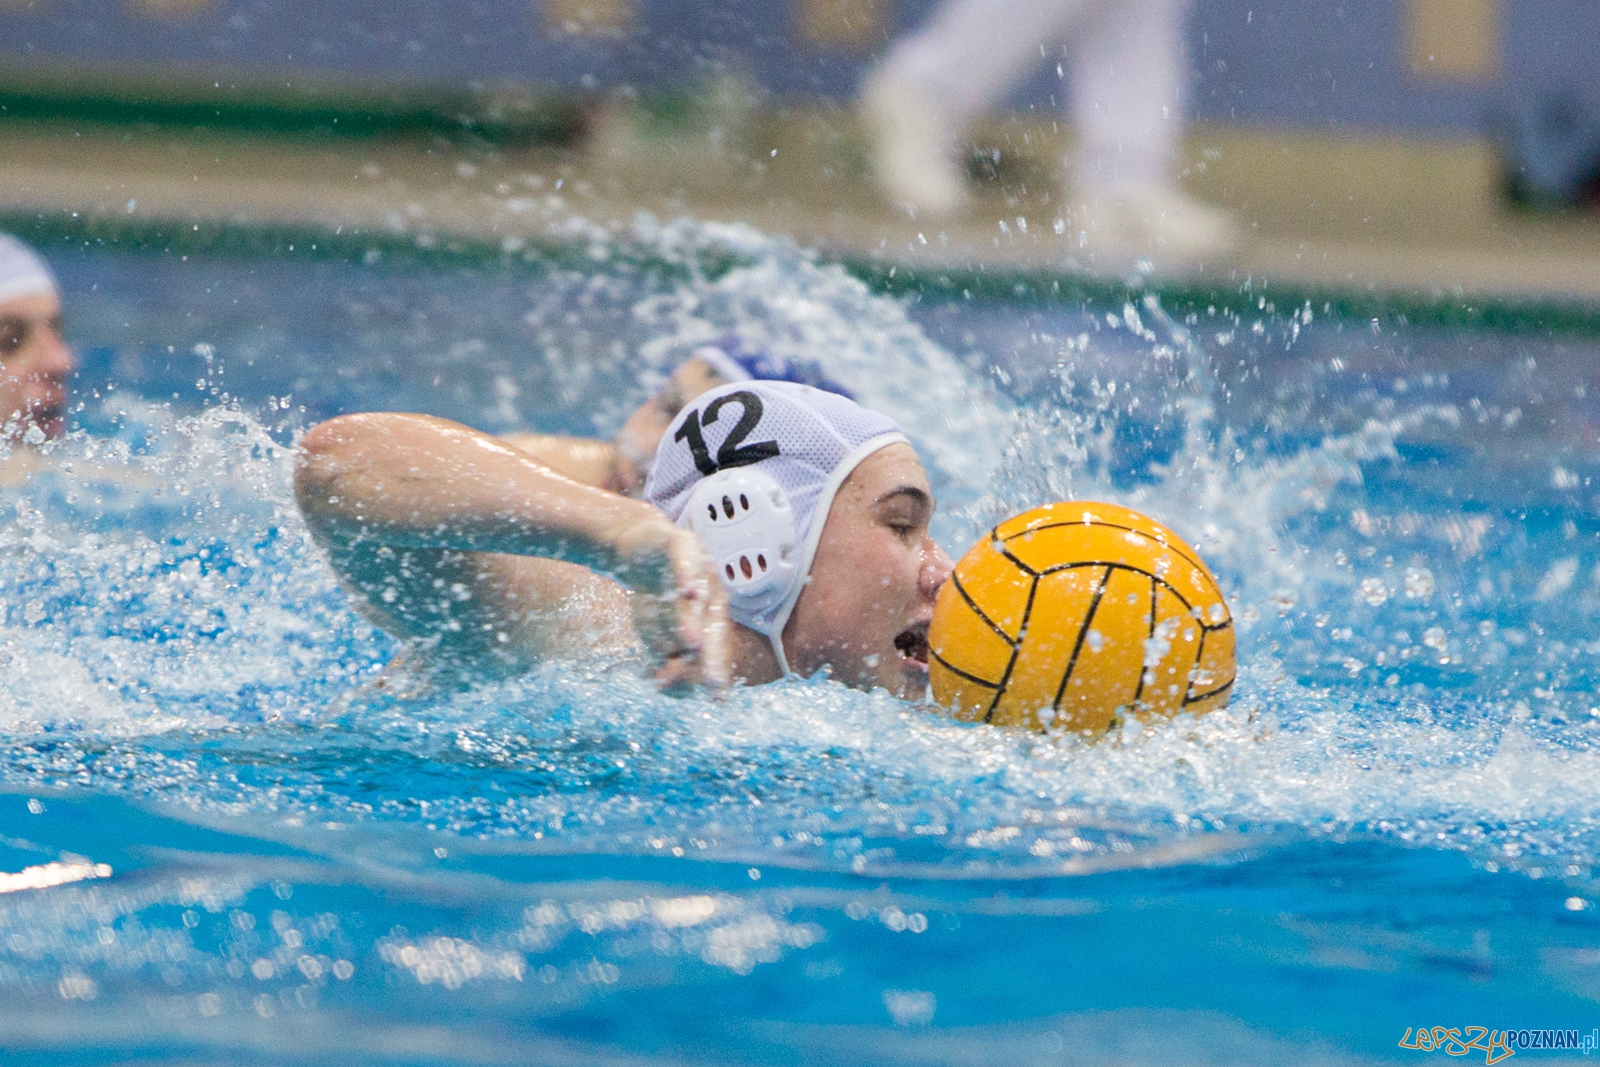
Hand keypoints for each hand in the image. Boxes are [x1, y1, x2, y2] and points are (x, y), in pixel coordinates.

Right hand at [622, 520, 730, 692]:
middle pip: (711, 627)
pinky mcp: (680, 545)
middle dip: (712, 655)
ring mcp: (698, 569)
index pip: (713, 648)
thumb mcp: (658, 624)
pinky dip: (686, 575)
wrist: (640, 544)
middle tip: (711, 682)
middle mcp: (710, 595)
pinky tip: (689, 590)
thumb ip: (664, 649)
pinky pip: (684, 562)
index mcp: (710, 616)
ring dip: (693, 620)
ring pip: (698, 598)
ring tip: (692, 643)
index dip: (713, 671)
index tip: (714, 700)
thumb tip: (662, 686)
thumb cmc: (656, 590)